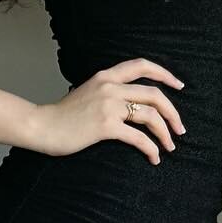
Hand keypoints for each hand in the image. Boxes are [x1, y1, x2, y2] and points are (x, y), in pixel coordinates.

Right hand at [34, 58, 186, 164]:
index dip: (165, 74)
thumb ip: (108, 91)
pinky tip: (154, 157)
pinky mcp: (105, 126)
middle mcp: (110, 87)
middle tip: (180, 128)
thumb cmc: (63, 115)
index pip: (142, 65)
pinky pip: (138, 137)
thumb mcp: (88, 92)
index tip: (179, 86)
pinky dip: (151, 149)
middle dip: (173, 113)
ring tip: (170, 146)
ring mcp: (108, 106)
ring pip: (150, 115)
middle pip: (154, 94)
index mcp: (106, 76)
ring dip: (165, 133)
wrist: (41, 126)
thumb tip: (130, 102)